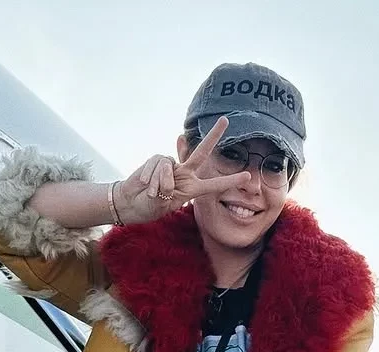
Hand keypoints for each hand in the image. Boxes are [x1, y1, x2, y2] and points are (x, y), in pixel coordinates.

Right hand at [115, 117, 248, 223]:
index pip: (214, 184)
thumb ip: (166, 188)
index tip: (247, 177)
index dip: (230, 180)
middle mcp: (185, 174)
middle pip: (202, 152)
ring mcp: (171, 166)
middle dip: (213, 135)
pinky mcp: (157, 160)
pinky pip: (158, 164)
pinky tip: (145, 184)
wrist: (130, 202)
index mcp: (192, 189)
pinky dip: (150, 176)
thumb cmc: (149, 206)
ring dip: (158, 183)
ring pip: (169, 168)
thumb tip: (167, 173)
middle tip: (226, 120)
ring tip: (152, 193)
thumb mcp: (162, 203)